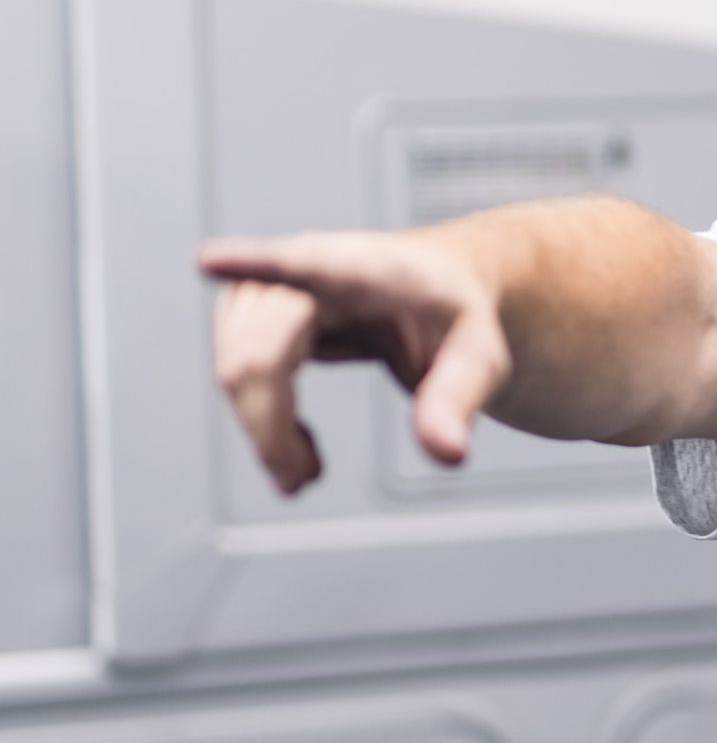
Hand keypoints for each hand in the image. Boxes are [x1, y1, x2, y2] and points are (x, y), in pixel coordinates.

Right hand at [201, 229, 511, 493]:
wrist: (438, 289)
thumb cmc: (454, 314)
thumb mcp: (480, 355)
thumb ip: (460, 399)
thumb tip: (447, 452)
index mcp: (360, 269)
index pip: (303, 265)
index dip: (252, 262)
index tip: (210, 261)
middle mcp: (303, 268)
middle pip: (256, 354)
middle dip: (268, 426)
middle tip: (302, 481)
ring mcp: (271, 287)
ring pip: (237, 368)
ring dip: (263, 428)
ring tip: (307, 470)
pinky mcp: (256, 312)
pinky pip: (238, 370)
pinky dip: (262, 418)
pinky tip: (296, 445)